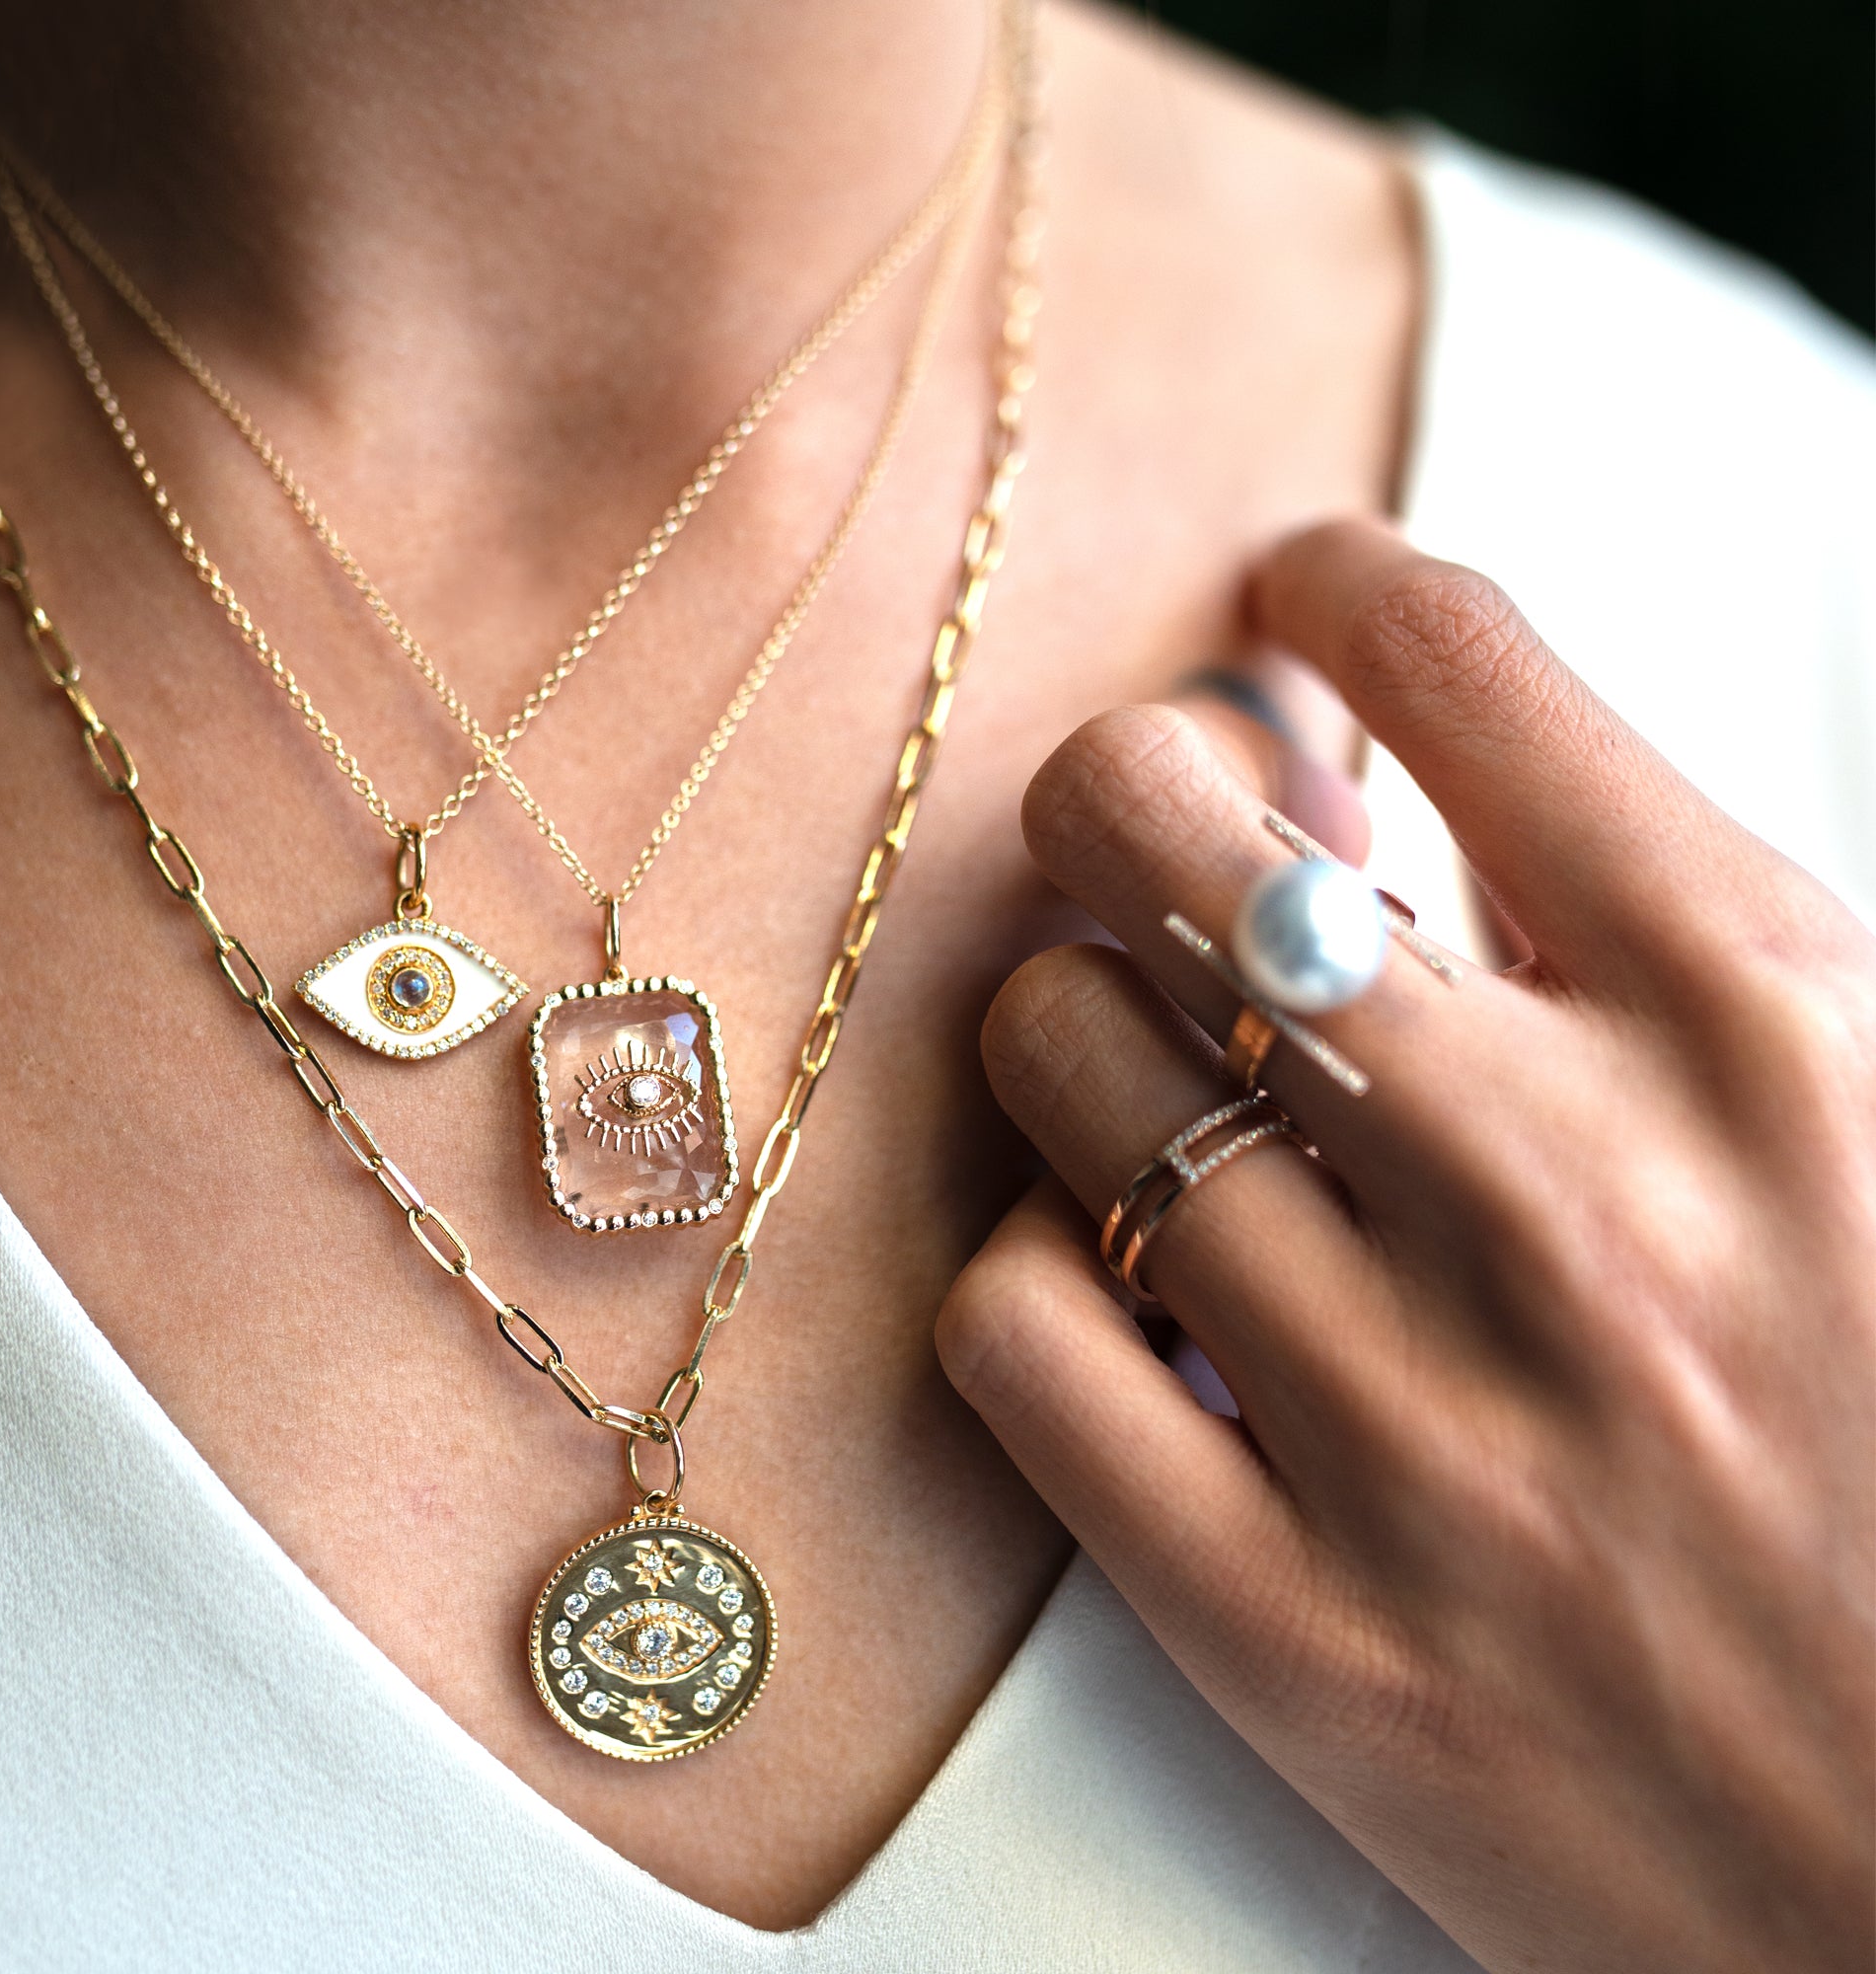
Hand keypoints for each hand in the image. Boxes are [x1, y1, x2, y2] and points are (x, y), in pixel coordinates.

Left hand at [937, 519, 1875, 1972]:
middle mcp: (1578, 1199)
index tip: (1295, 605)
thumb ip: (1666, 943)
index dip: (1337, 588)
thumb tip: (1415, 781)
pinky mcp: (1296, 1636)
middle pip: (1165, 824)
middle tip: (1156, 833)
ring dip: (1078, 1032)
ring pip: (1063, 1064)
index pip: (1464, 663)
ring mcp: (1421, 1429)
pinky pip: (1018, 1341)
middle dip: (1132, 782)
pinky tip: (1126, 1287)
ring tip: (1154, 1075)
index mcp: (1776, 1030)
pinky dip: (1036, 1280)